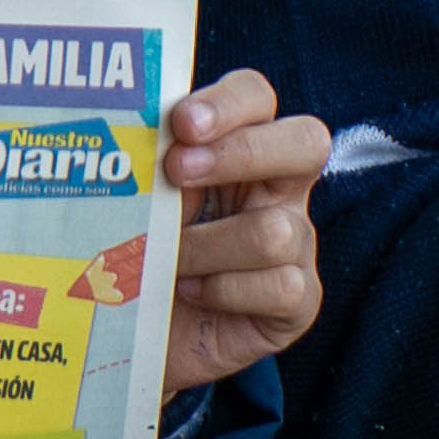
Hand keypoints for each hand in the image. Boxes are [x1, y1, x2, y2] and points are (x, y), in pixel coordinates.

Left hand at [155, 69, 328, 390]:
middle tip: (177, 170)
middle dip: (242, 152)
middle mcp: (278, 190)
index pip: (256, 99)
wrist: (131, 338)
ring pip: (275, 230)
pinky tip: (191, 292)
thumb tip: (131, 136)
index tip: (181, 123)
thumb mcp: (137, 204)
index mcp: (238, 149)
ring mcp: (296, 245)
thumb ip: (145, 166)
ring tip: (168, 261)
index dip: (227, 103)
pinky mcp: (298, 301)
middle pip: (307, 141)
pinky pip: (280, 286)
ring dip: (208, 247)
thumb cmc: (136, 258)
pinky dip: (224, 291)